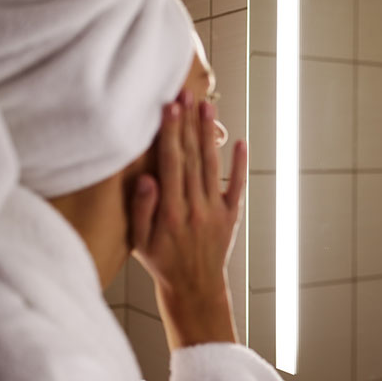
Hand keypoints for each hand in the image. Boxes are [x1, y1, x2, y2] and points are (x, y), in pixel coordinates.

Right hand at [130, 91, 246, 348]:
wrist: (194, 287)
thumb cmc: (163, 262)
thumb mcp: (140, 241)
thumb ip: (142, 208)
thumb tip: (148, 177)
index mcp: (170, 211)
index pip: (171, 162)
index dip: (170, 133)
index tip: (169, 106)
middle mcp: (195, 206)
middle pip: (191, 156)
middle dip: (188, 123)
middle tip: (186, 93)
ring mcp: (216, 209)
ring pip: (212, 165)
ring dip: (209, 134)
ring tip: (207, 106)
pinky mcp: (232, 214)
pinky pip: (237, 185)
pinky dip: (240, 164)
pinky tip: (241, 142)